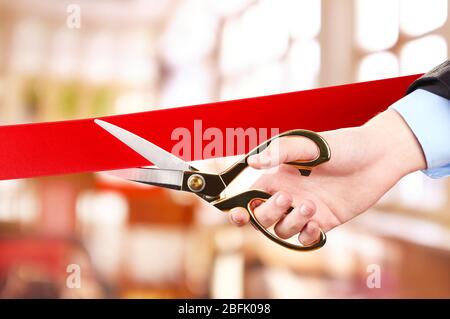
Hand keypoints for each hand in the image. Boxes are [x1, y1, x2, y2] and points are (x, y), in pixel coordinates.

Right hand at [229, 109, 426, 244]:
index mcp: (278, 176)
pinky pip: (306, 238)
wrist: (377, 156)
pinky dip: (307, 236)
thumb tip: (251, 163)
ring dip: (292, 222)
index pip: (250, 197)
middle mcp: (288, 194)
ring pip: (283, 230)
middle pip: (262, 217)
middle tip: (287, 198)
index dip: (239, 209)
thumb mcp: (309, 144)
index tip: (238, 214)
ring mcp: (305, 209)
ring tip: (311, 206)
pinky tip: (317, 226)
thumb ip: (280, 152)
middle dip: (268, 213)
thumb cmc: (342, 145)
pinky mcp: (325, 220)